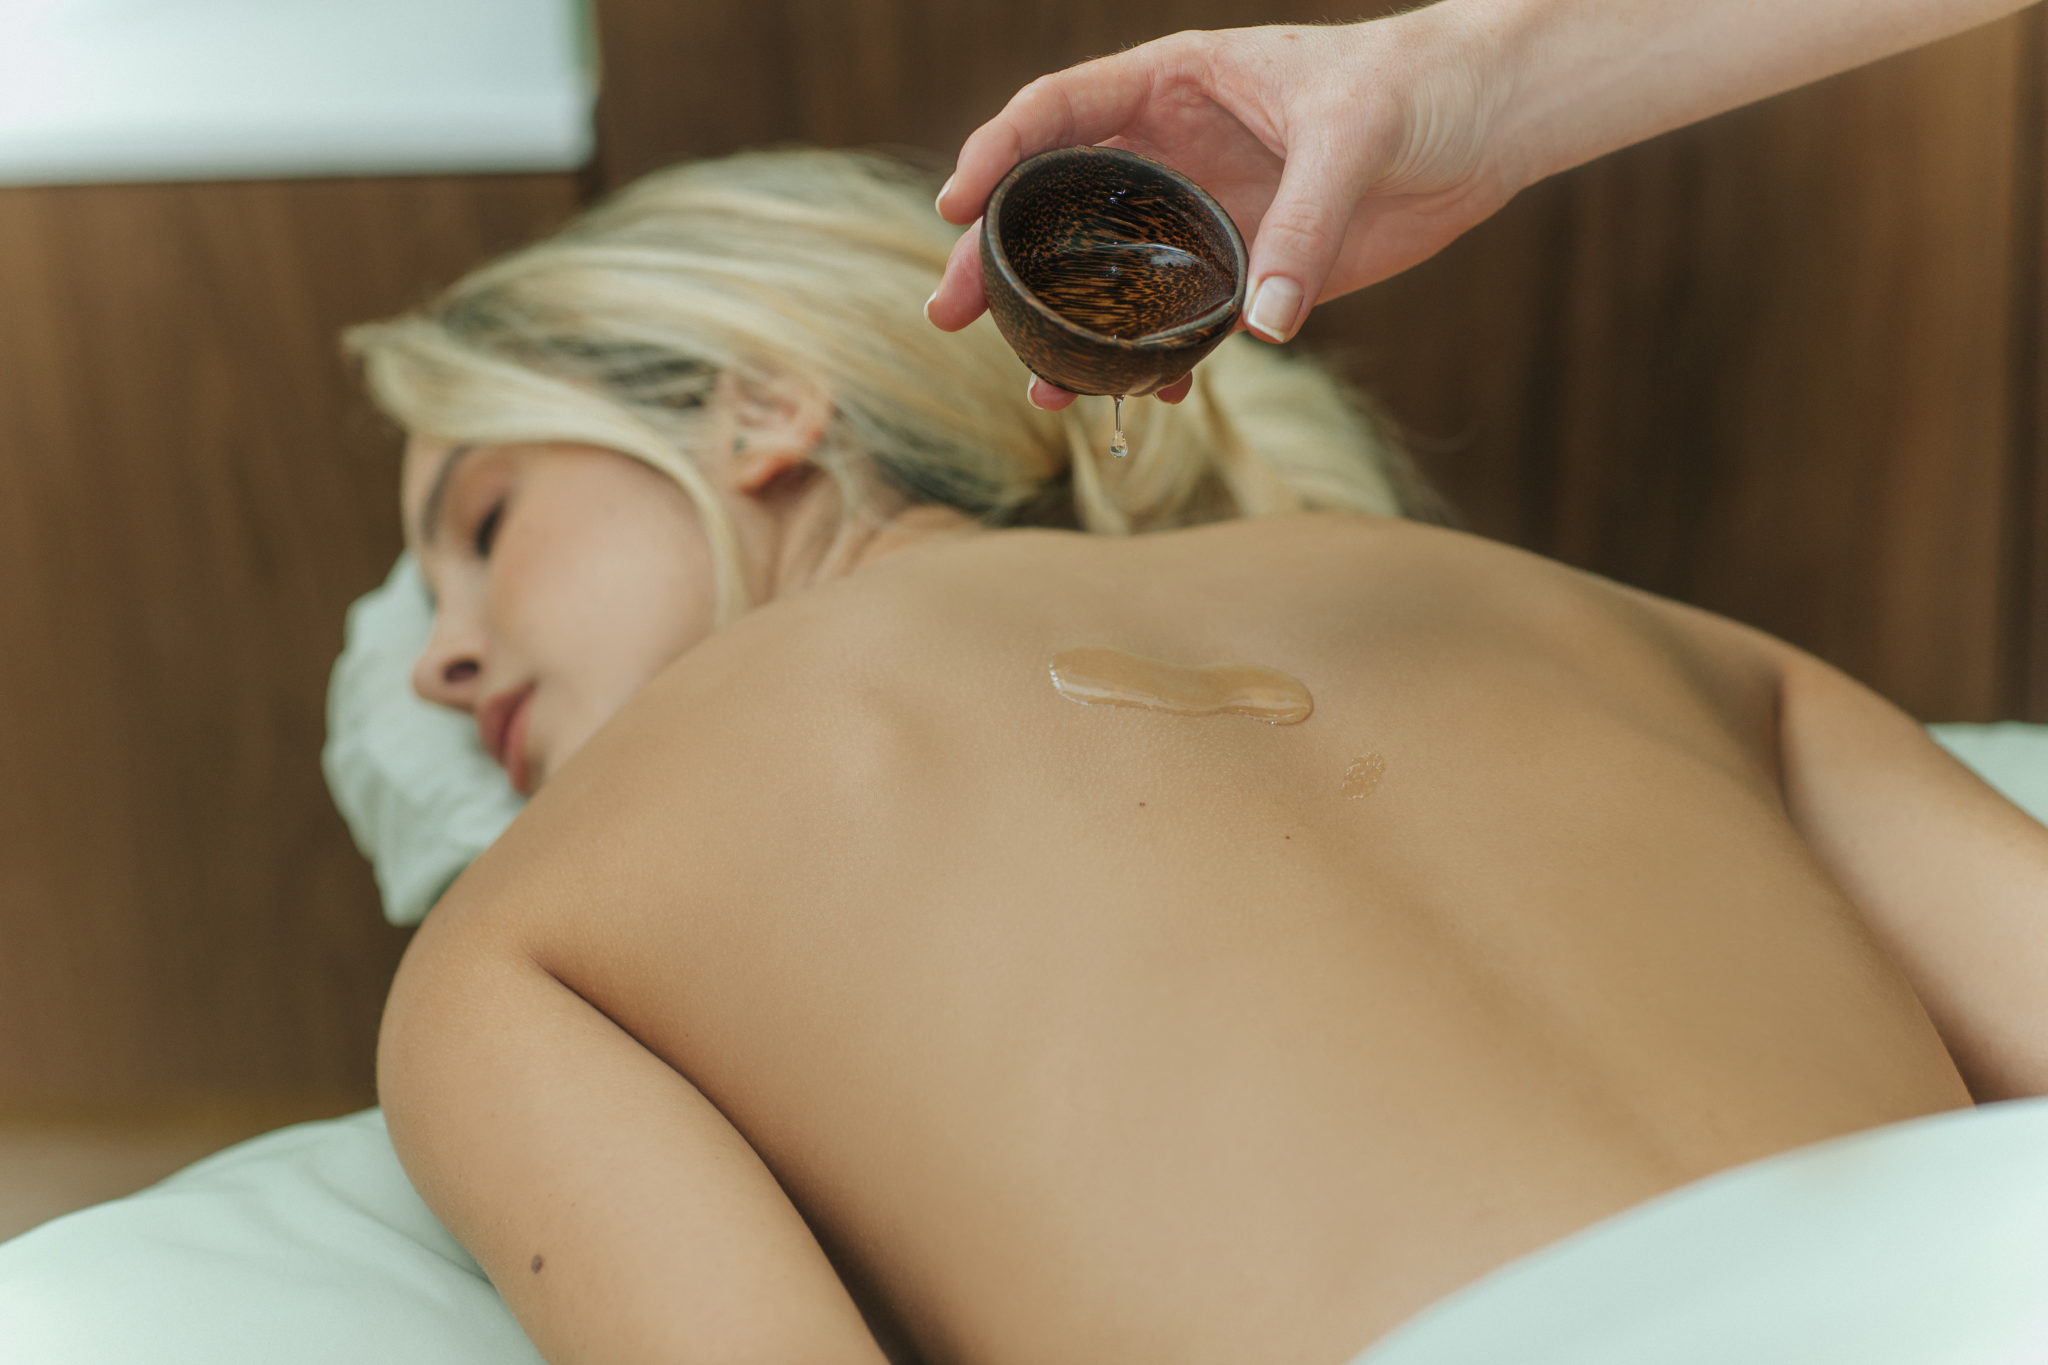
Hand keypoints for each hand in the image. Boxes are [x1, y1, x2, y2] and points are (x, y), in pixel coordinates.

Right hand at [926, 9, 1525, 409]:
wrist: (1490, 123)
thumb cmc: (1418, 86)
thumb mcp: (1356, 134)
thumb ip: (1304, 224)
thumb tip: (1262, 324)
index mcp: (1172, 85)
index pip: (1056, 113)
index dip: (996, 157)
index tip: (954, 208)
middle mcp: (1171, 154)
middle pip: (1058, 210)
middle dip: (998, 262)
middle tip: (948, 313)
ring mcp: (1202, 218)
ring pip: (1110, 281)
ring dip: (1070, 333)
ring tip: (1040, 387)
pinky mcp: (1247, 272)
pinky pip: (1183, 325)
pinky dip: (1158, 364)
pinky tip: (1142, 398)